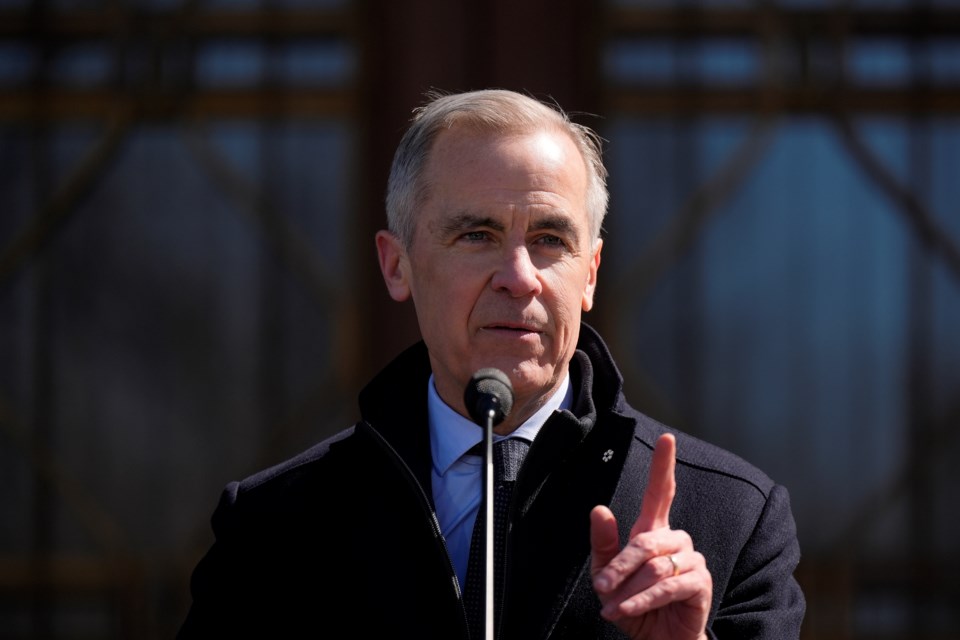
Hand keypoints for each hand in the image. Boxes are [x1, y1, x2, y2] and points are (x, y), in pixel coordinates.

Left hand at [590, 433, 711, 639]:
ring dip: (629, 589)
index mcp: (653, 532)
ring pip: (655, 566)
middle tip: (600, 587)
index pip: (662, 492)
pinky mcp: (700, 584)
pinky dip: (643, 600)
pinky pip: (668, 586)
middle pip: (645, 540)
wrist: (656, 639)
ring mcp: (691, 561)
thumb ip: (604, 545)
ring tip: (613, 607)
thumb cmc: (632, 603)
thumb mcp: (607, 576)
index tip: (668, 438)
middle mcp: (676, 540)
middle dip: (619, 565)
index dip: (664, 466)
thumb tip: (599, 509)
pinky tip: (628, 610)